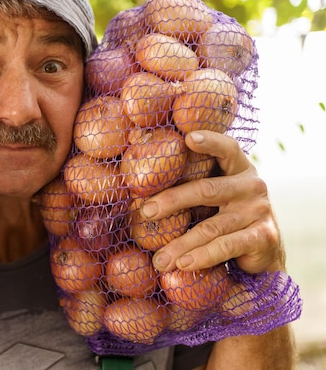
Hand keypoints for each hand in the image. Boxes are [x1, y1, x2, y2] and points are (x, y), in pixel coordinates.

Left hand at [141, 130, 284, 273]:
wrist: (264, 251)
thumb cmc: (226, 215)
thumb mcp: (215, 196)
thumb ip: (191, 184)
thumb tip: (137, 189)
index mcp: (238, 168)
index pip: (226, 148)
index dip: (209, 141)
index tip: (188, 137)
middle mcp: (252, 185)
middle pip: (206, 190)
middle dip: (172, 200)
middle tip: (146, 212)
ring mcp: (259, 211)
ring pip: (211, 226)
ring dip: (181, 244)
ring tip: (159, 259)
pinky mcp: (263, 236)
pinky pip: (226, 246)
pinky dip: (202, 256)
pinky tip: (183, 264)